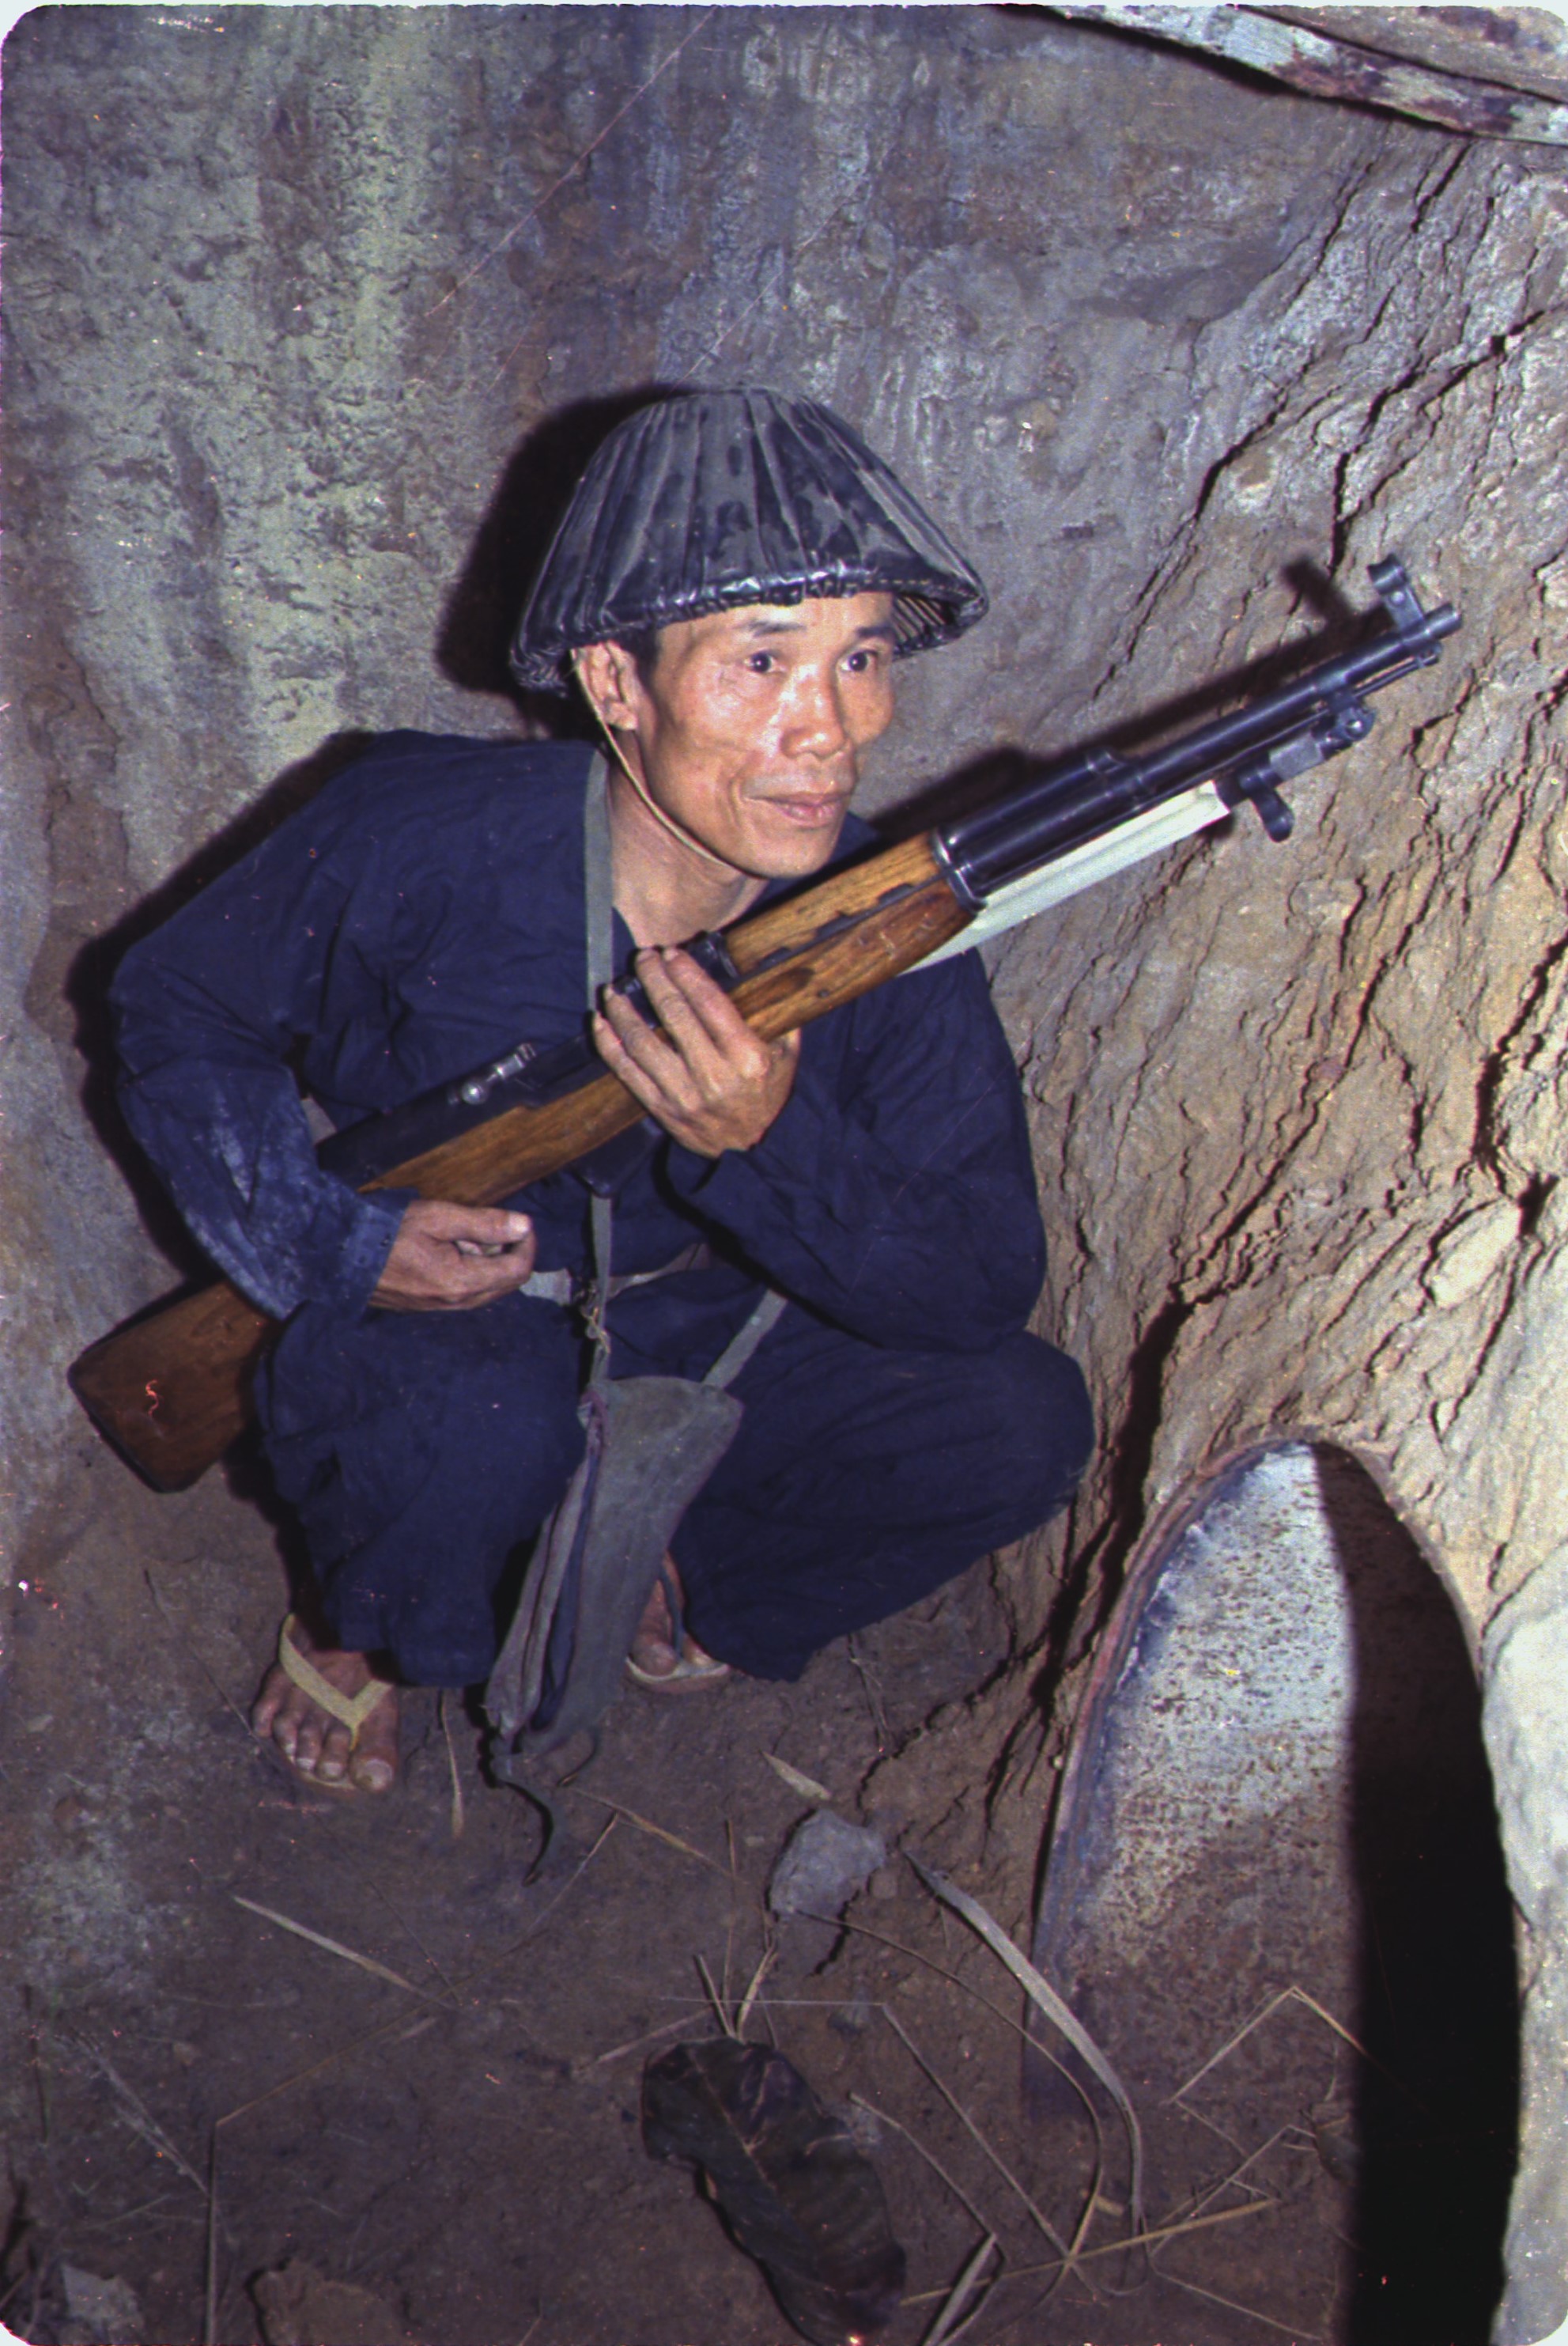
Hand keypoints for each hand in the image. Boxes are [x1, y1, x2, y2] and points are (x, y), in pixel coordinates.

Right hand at [372, 1200, 536, 1311]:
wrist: (342, 1255)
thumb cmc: (388, 1231)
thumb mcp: (438, 1218)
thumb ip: (484, 1223)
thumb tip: (524, 1225)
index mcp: (462, 1283)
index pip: (518, 1270)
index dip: (528, 1244)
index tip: (521, 1222)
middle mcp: (456, 1303)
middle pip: (507, 1284)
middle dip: (511, 1254)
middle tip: (494, 1226)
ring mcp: (441, 1308)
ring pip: (487, 1290)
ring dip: (490, 1263)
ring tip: (465, 1236)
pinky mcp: (429, 1306)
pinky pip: (467, 1294)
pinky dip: (472, 1272)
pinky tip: (450, 1250)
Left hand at [592, 947, 799, 1157]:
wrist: (750, 1151)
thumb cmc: (768, 1097)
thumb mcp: (786, 1058)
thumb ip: (780, 1016)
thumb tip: (772, 969)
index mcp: (746, 1058)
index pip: (709, 1003)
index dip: (686, 973)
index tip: (672, 953)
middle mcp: (712, 1075)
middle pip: (673, 1014)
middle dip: (654, 979)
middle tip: (644, 958)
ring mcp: (682, 1094)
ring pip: (642, 1041)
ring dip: (623, 1009)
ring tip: (614, 988)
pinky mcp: (660, 1108)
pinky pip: (626, 1071)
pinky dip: (608, 1044)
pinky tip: (600, 1021)